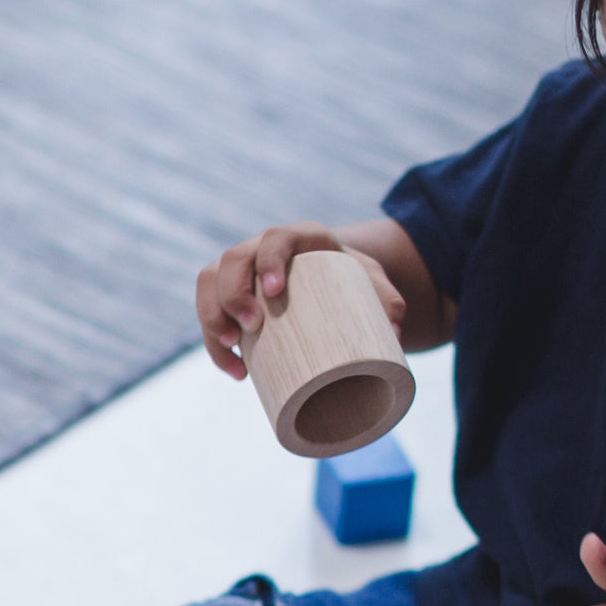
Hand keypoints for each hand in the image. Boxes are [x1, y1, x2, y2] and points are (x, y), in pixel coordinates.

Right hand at [195, 223, 407, 378]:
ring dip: (212, 316)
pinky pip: (208, 308)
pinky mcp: (230, 294)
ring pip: (210, 281)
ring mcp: (242, 270)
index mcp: (298, 238)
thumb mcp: (374, 285)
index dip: (269, 259)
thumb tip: (398, 332)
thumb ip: (388, 302)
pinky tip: (234, 368)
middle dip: (233, 294)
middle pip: (233, 260)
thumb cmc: (354, 283)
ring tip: (233, 349)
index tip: (273, 290)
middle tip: (251, 326)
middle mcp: (262, 247)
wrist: (334, 282)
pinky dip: (216, 341)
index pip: (276, 238)